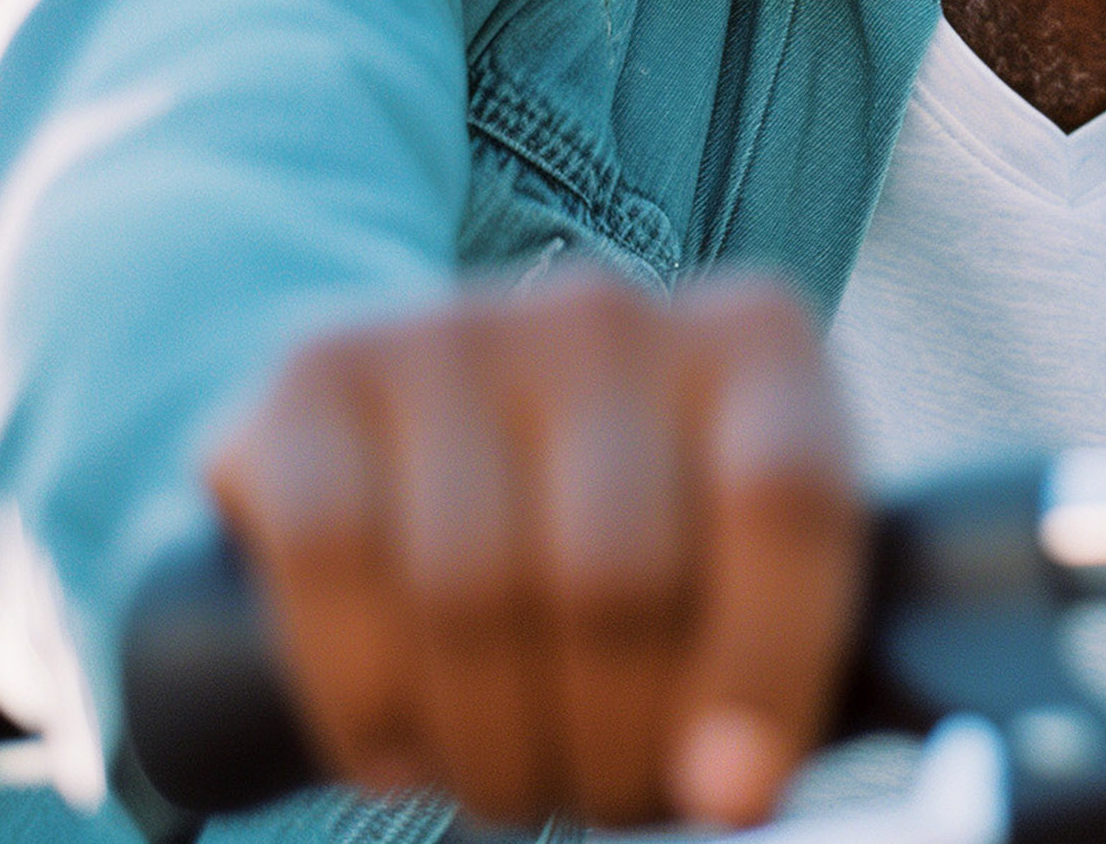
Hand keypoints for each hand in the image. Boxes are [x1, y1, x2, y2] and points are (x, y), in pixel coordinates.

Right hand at [206, 267, 861, 827]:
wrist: (440, 444)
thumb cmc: (630, 535)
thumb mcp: (734, 574)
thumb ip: (762, 660)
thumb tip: (732, 785)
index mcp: (754, 341)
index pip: (784, 501)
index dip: (761, 666)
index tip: (732, 793)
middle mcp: (609, 311)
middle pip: (618, 577)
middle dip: (610, 744)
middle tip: (602, 794)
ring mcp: (457, 328)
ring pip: (471, 593)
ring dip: (490, 747)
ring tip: (510, 778)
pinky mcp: (321, 368)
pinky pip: (335, 562)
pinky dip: (366, 696)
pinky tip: (400, 743)